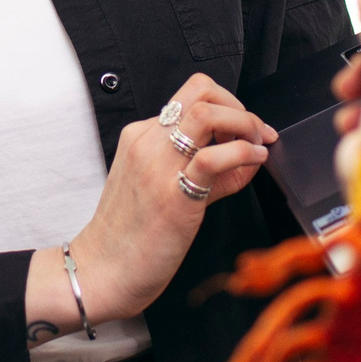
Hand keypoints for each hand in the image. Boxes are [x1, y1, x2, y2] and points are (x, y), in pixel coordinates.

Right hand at [26, 73, 274, 330]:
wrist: (104, 270)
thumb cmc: (133, 234)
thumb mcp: (165, 188)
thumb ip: (208, 171)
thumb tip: (249, 157)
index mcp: (140, 136)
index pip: (191, 95)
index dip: (228, 103)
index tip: (246, 127)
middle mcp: (146, 142)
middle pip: (200, 90)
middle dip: (240, 106)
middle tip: (256, 133)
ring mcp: (156, 165)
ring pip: (206, 113)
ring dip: (244, 123)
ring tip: (257, 146)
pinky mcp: (172, 194)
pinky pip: (213, 157)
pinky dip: (243, 152)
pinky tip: (254, 162)